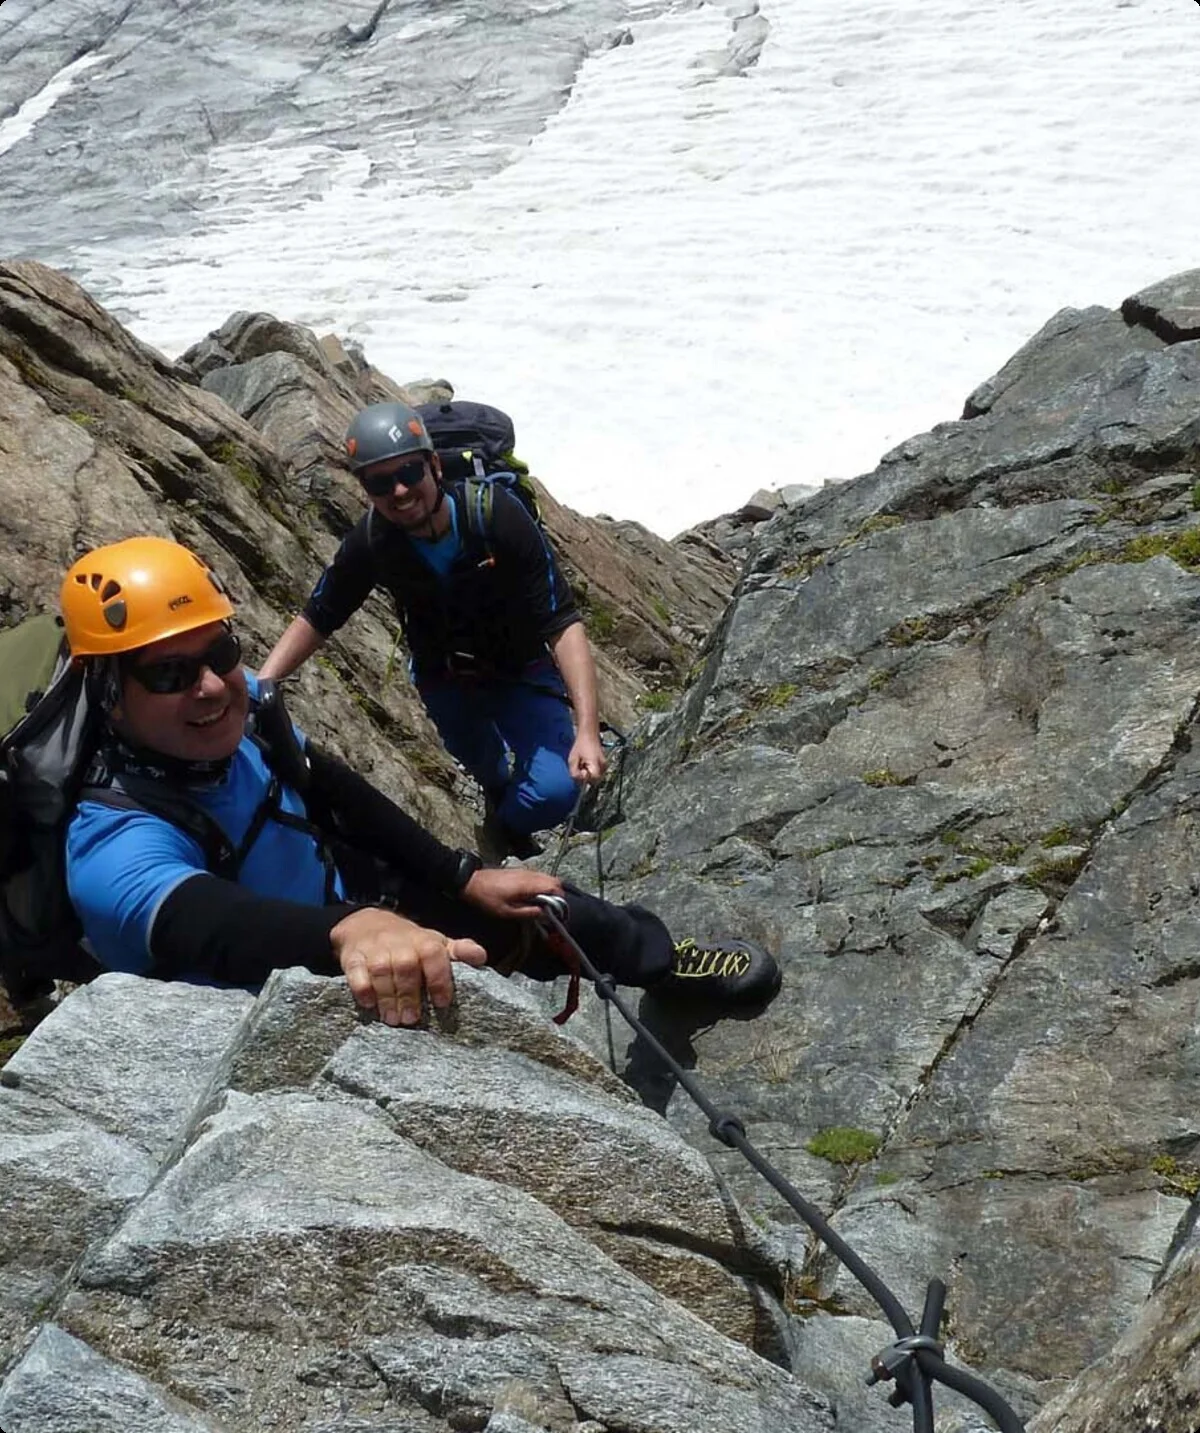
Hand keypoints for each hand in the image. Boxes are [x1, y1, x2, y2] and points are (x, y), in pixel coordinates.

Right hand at [331, 907, 485, 1027]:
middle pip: (406, 967)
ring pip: (381, 971)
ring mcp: (374, 949)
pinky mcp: (352, 957)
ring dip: (387, 996)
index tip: (442, 1003)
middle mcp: (399, 943)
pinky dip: (362, 988)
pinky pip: (355, 972)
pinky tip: (368, 1004)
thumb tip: (482, 957)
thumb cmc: (408, 942)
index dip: (439, 979)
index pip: (433, 956)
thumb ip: (458, 951)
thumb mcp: (434, 942)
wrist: (364, 924)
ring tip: (394, 1019)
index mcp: (423, 941)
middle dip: (409, 995)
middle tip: (412, 1020)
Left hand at [462, 867, 563, 918]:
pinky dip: (543, 887)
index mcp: (529, 884)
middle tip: (554, 911)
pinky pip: (539, 877)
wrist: (471, 881)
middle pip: (555, 881)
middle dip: (559, 896)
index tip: (560, 914)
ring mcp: (526, 871)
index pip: (555, 888)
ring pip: (548, 878)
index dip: (561, 901)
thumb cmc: (487, 898)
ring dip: (551, 891)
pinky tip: (535, 898)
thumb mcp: (507, 912)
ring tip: (546, 906)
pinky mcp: (521, 871)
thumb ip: (528, 912)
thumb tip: (546, 914)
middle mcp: (530, 875)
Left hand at [568, 730, 606, 784]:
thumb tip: (578, 781)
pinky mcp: (604, 764)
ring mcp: (605, 765)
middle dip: (587, 777)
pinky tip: (587, 763)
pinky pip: (598, 772)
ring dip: (590, 774)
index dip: (586, 778)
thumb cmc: (580, 745)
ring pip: (597, 777)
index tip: (580, 769)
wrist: (589, 734)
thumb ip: (574, 772)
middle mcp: (603, 765)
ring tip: (584, 764)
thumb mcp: (572, 759)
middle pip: (595, 780)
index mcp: (596, 764)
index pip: (593, 780)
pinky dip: (592, 771)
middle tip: (581, 767)